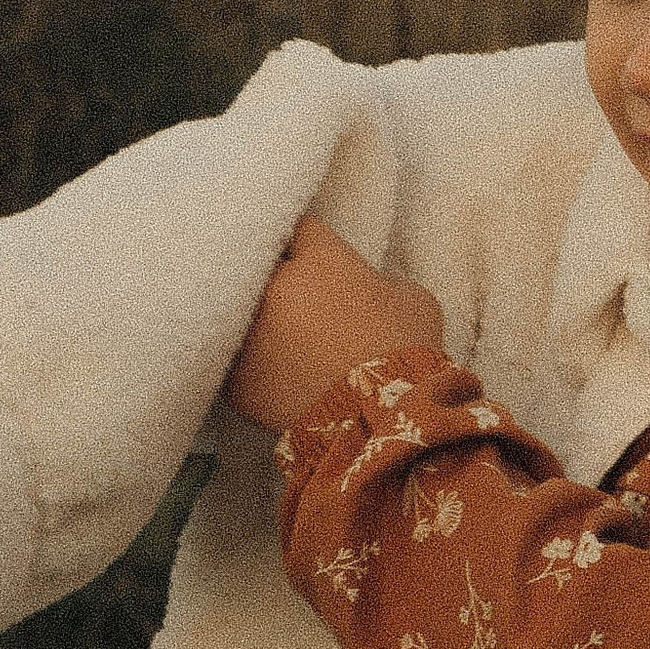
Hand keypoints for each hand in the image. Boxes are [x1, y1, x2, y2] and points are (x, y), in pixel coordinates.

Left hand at [225, 217, 448, 434]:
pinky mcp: (236, 378)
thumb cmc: (406, 353)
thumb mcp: (414, 298)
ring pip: (241, 314)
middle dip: (277, 278)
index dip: (308, 244)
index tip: (314, 257)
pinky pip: (234, 363)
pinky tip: (273, 376)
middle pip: (261, 267)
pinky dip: (251, 367)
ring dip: (259, 323)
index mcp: (320, 259)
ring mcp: (249, 333)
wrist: (381, 420)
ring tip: (282, 342)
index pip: (300, 228)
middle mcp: (275, 287)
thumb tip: (371, 286)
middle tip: (297, 298)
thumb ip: (382, 280)